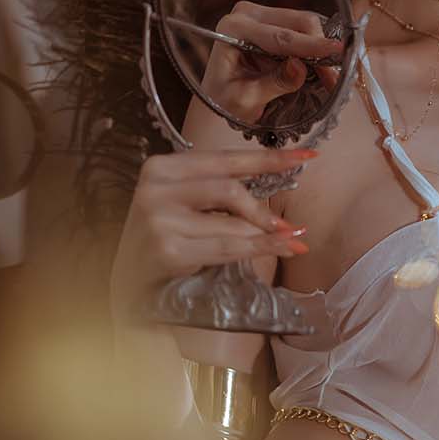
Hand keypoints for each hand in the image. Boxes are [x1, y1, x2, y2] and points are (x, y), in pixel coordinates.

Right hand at [110, 147, 313, 320]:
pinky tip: (281, 249)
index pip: (224, 159)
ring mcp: (159, 220)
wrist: (131, 283)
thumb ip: (220, 193)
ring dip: (268, 236)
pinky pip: (227, 248)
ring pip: (232, 223)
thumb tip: (280, 205)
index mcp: (162, 167)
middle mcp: (156, 188)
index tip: (307, 156)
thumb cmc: (166, 238)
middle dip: (264, 211)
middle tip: (292, 227)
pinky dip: (259, 249)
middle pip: (229, 190)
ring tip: (293, 241)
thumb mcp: (185, 205)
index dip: (268, 158)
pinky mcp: (169, 250)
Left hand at [201, 4, 341, 124]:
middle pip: (299, 22)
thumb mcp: (247, 99)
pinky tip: (320, 68)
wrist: (219, 99)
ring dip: (320, 49)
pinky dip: (315, 48)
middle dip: (320, 48)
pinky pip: (303, 29)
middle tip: (332, 78)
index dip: (311, 45)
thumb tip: (299, 67)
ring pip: (305, 24)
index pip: (280, 36)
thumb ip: (274, 83)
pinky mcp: (274, 21)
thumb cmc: (225, 102)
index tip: (338, 51)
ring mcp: (261, 15)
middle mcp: (247, 14)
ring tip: (328, 77)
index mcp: (234, 28)